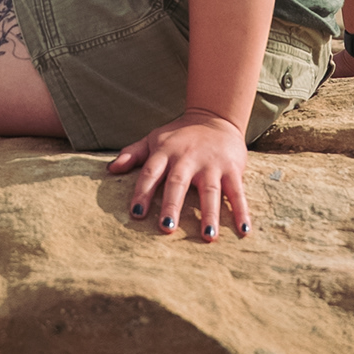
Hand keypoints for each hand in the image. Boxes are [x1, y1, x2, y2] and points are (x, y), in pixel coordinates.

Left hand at [108, 109, 251, 240]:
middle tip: (166, 228)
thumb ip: (133, 154)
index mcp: (165, 152)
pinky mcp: (232, 168)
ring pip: (210, 190)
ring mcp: (211, 164)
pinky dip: (242, 211)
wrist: (215, 117)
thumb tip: (110, 169)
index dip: (142, 193)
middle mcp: (187, 158)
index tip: (136, 215)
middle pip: (178, 183)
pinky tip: (244, 230)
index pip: (150, 173)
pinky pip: (238, 192)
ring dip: (210, 214)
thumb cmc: (180, 135)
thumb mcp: (154, 139)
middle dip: (172, 205)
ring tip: (208, 237)